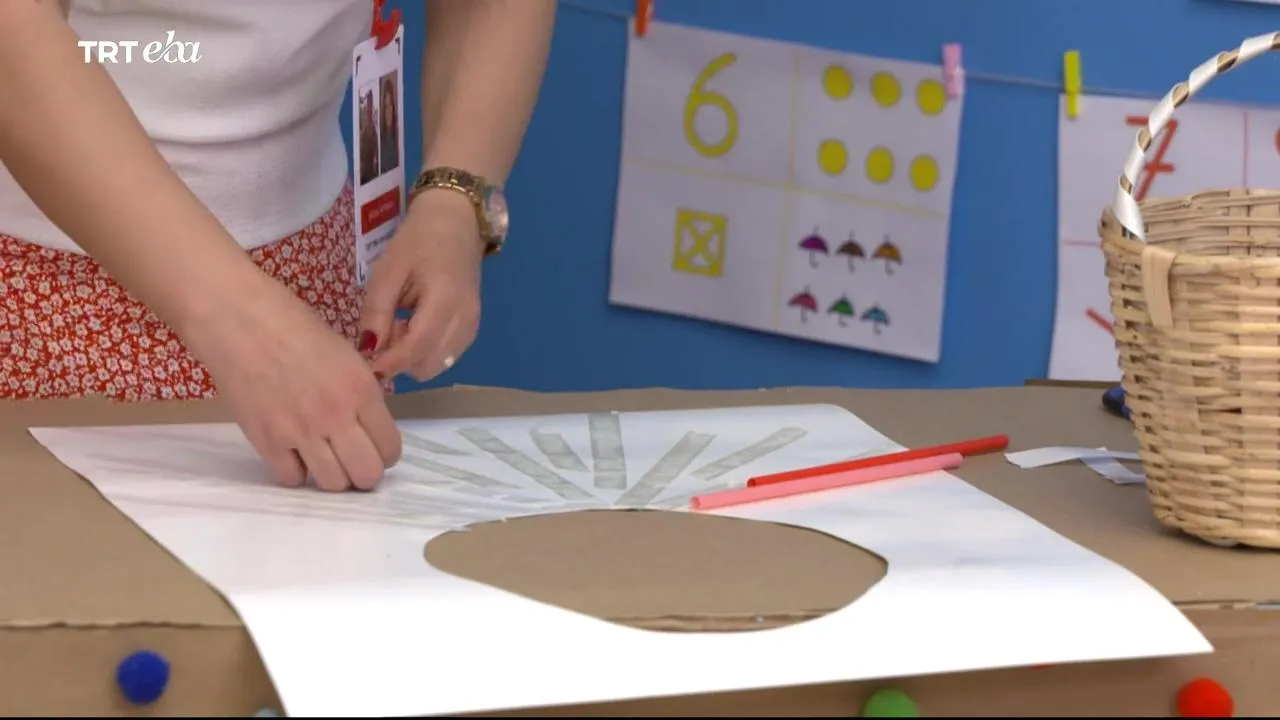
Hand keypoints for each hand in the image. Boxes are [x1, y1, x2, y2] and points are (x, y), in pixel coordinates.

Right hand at [188, 272, 402, 491]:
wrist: (238, 319)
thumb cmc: (292, 324)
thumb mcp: (345, 355)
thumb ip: (360, 394)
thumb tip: (368, 424)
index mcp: (361, 390)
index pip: (390, 448)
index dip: (385, 452)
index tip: (375, 447)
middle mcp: (336, 416)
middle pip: (367, 476)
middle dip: (365, 473)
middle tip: (353, 460)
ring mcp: (300, 432)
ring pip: (333, 484)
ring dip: (333, 476)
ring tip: (324, 458)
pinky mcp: (266, 441)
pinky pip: (291, 478)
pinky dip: (296, 471)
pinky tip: (293, 454)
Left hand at [359, 189, 483, 381]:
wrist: (455, 221)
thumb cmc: (419, 240)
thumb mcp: (388, 269)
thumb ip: (377, 310)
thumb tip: (367, 349)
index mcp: (446, 302)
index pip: (416, 349)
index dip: (389, 363)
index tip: (363, 365)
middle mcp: (465, 322)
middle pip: (427, 366)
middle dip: (400, 359)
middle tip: (383, 331)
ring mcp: (472, 327)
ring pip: (437, 365)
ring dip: (412, 356)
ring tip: (398, 325)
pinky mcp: (471, 328)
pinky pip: (445, 355)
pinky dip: (425, 351)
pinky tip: (414, 326)